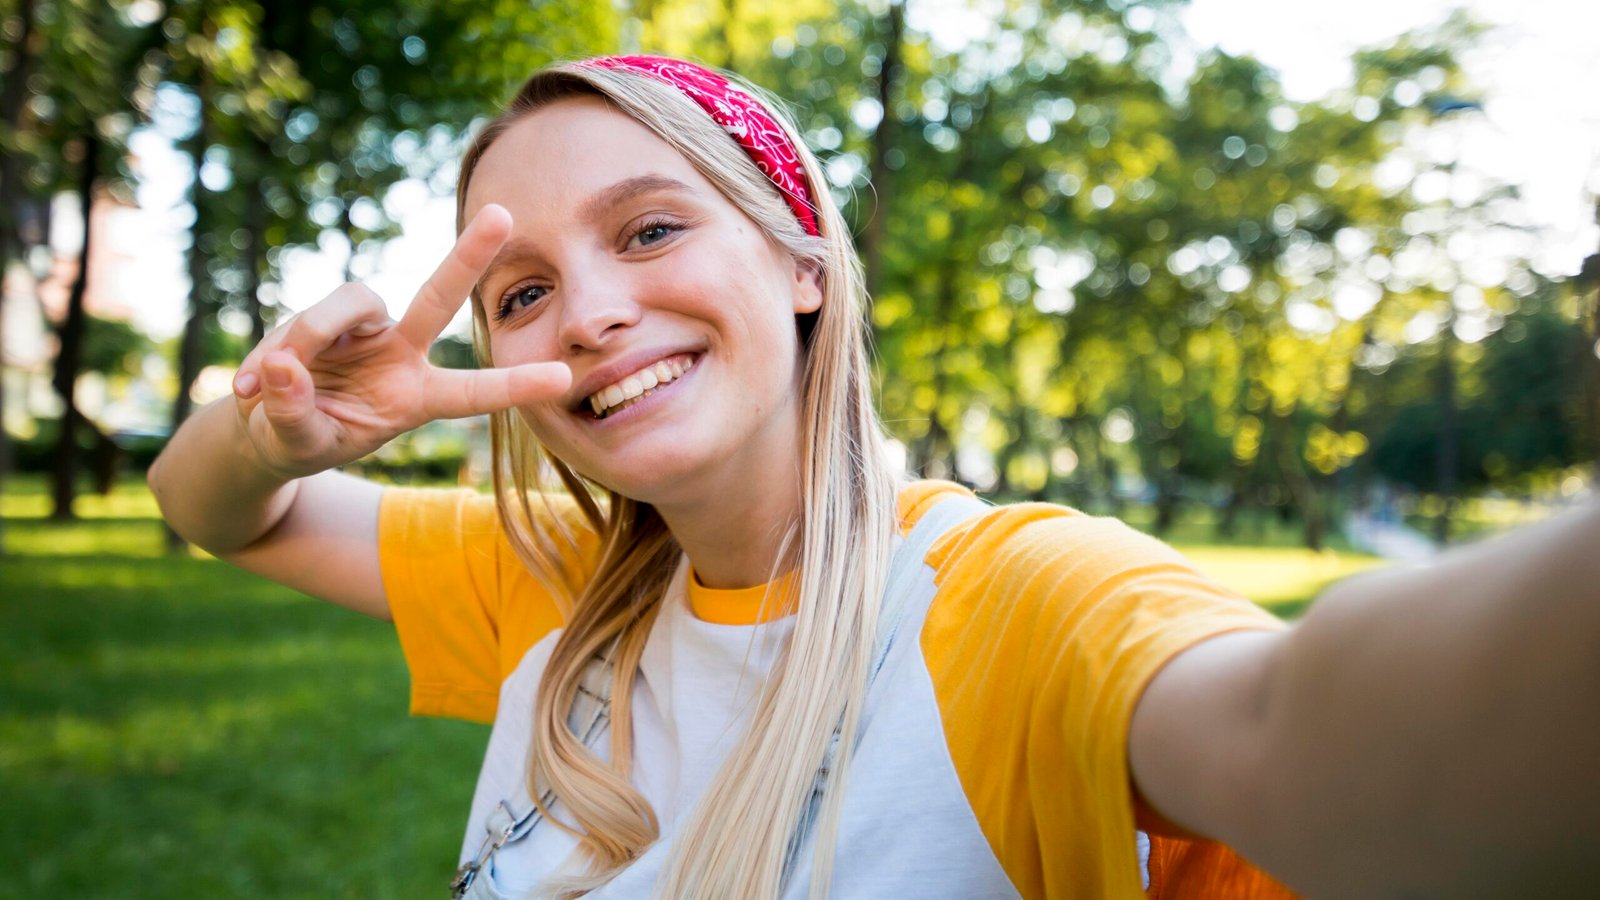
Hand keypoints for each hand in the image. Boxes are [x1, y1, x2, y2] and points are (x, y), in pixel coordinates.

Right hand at [229, 204, 567, 479]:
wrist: (262, 425)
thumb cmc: (301, 440)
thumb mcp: (298, 445)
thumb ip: (295, 414)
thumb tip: (283, 366)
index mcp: (416, 398)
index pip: (472, 392)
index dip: (514, 384)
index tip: (562, 376)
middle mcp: (399, 353)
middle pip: (437, 297)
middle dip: (468, 256)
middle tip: (503, 213)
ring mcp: (363, 328)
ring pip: (350, 302)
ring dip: (308, 338)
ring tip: (267, 387)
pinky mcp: (325, 315)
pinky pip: (301, 321)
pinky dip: (270, 355)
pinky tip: (250, 391)